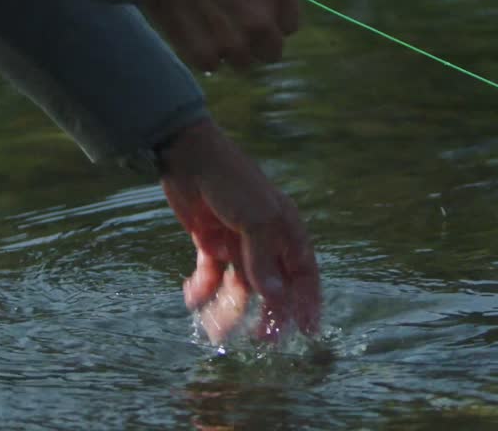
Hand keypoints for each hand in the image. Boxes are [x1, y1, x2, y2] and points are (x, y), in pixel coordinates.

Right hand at [141, 0, 298, 72]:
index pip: (289, 26)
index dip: (271, 22)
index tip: (256, 18)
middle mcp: (262, 19)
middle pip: (271, 52)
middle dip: (256, 44)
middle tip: (233, 30)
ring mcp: (235, 40)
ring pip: (241, 62)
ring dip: (227, 50)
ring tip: (205, 26)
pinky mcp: (206, 53)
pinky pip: (210, 64)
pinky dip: (200, 52)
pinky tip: (188, 30)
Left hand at [159, 118, 320, 342]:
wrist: (189, 156)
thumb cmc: (233, 182)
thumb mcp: (255, 220)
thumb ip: (264, 261)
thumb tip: (277, 298)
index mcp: (286, 230)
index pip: (304, 274)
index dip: (307, 302)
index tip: (307, 332)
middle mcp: (265, 239)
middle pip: (272, 286)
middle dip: (267, 314)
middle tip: (260, 341)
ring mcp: (237, 242)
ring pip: (239, 286)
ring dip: (229, 308)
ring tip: (215, 330)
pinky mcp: (210, 241)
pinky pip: (210, 274)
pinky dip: (203, 288)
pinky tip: (193, 298)